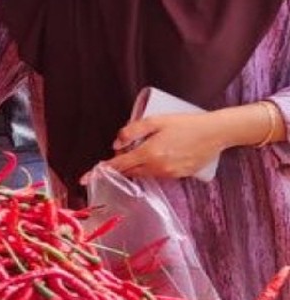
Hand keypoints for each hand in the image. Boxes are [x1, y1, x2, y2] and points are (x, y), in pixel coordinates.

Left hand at [97, 113, 225, 179]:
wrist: (216, 133)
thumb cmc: (186, 123)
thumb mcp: (156, 120)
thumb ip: (132, 131)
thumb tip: (115, 144)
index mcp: (149, 154)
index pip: (118, 166)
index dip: (100, 171)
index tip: (84, 179)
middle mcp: (158, 168)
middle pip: (129, 171)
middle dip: (121, 166)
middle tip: (120, 155)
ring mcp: (170, 175)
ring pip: (143, 174)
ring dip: (138, 165)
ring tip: (147, 149)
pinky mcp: (180, 177)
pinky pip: (158, 175)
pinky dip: (152, 167)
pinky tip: (162, 153)